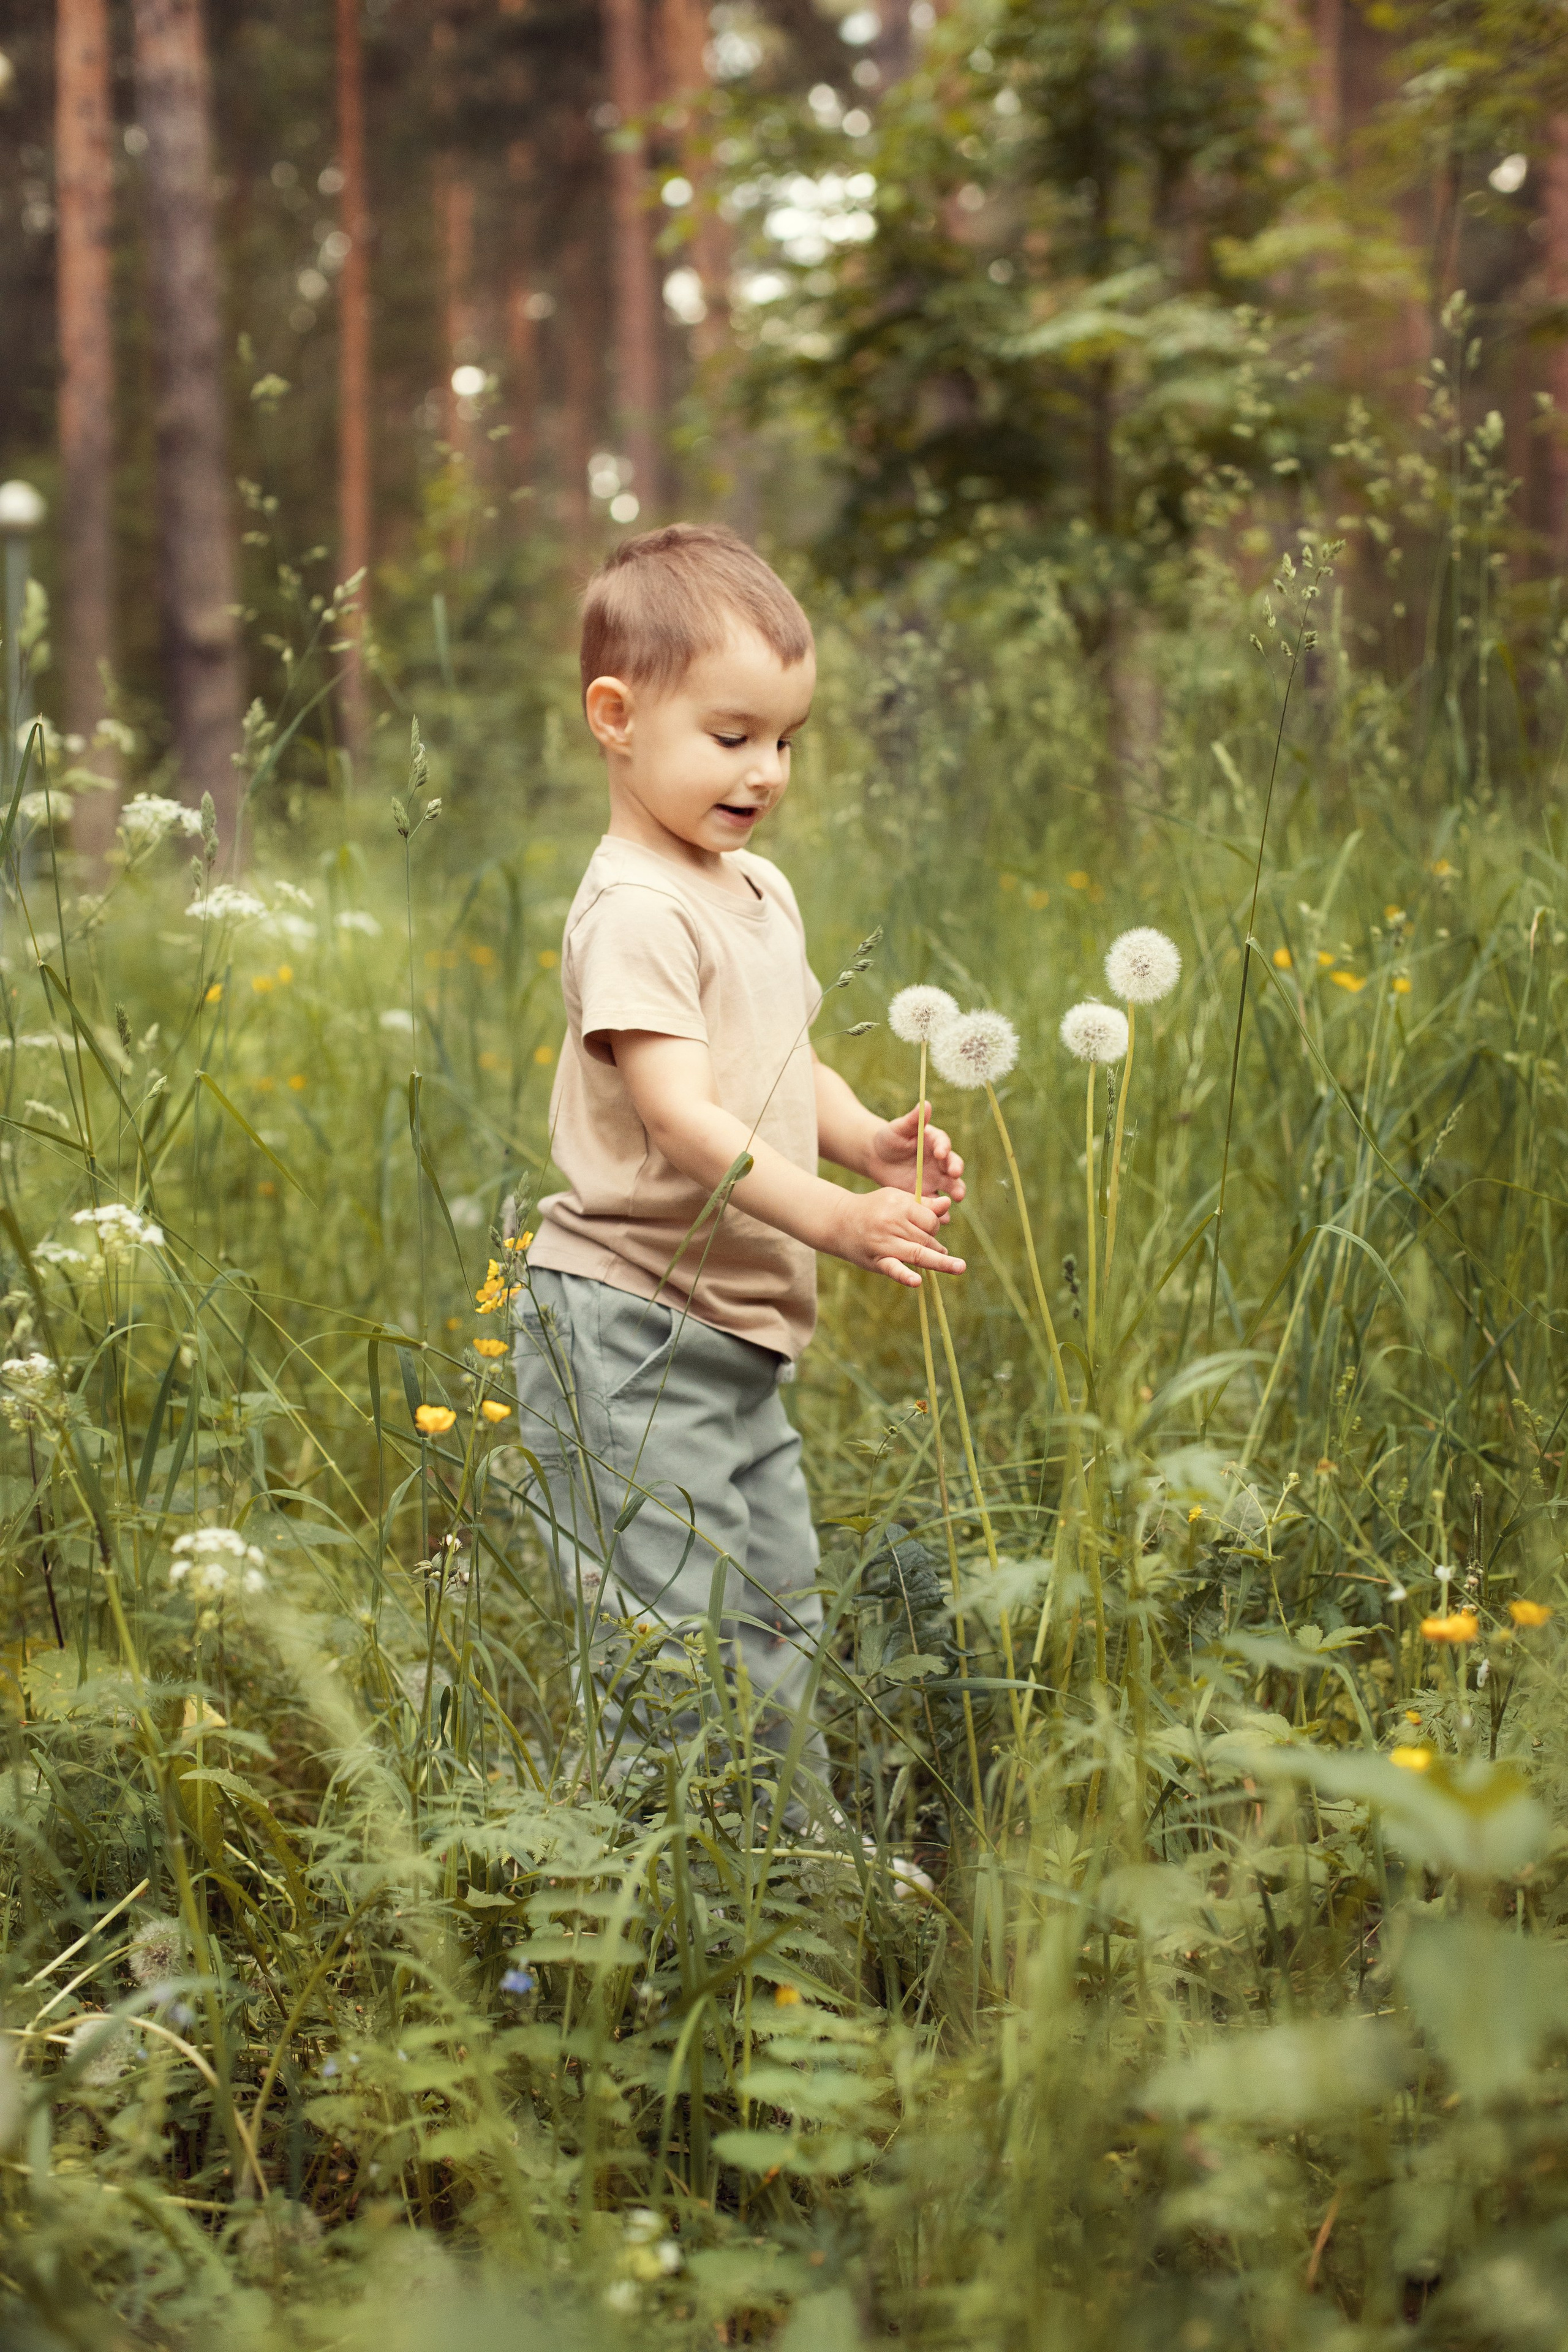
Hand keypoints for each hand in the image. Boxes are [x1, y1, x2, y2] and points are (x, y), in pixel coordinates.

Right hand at [832, 1187, 965, 1289]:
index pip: (930, 1220)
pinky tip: (916, 1282)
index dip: (935, 1227)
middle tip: (940, 1251)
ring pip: (917, 1253)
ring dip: (938, 1261)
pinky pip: (892, 1268)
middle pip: (926, 1238)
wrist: (840, 1221)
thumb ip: (924, 1204)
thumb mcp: (897, 1199)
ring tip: (957, 1267)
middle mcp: (892, 1223)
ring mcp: (883, 1242)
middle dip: (935, 1245)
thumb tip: (949, 1205)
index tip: (931, 1231)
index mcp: (899, 1205)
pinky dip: (904, 1276)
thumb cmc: (874, 1209)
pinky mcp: (876, 1260)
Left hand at [863, 1103, 965, 1204]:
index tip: (940, 1153)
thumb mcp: (898, 1128)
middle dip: (956, 1171)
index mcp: (935, 1141)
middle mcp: (940, 1160)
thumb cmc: (889, 1137)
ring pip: (951, 1186)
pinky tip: (941, 1217)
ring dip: (956, 1192)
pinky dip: (941, 1210)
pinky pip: (937, 1203)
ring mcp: (936, 1178)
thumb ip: (912, 1119)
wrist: (877, 1157)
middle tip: (955, 1176)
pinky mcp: (927, 1193)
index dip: (943, 1148)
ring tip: (956, 1198)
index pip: (943, 1144)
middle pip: (954, 1166)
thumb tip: (925, 1103)